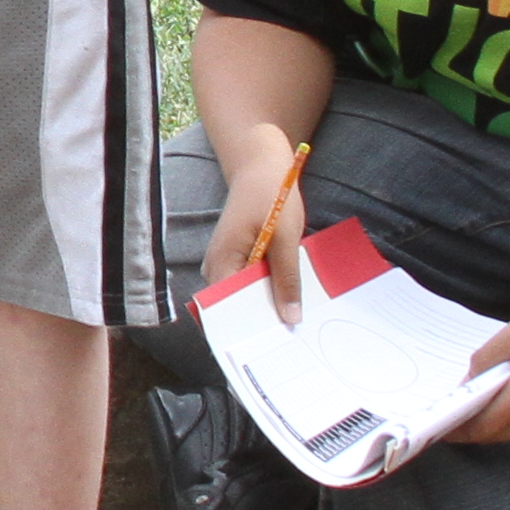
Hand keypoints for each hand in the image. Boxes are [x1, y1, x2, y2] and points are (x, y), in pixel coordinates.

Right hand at [202, 151, 313, 323]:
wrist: (261, 164)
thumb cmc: (271, 196)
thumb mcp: (285, 240)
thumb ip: (286, 280)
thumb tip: (290, 319)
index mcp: (221, 263)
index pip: (228, 310)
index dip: (250, 328)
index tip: (274, 344)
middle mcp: (216, 268)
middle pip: (237, 306)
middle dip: (262, 319)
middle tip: (291, 334)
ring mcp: (225, 263)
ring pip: (246, 295)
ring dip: (268, 303)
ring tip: (293, 318)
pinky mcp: (237, 258)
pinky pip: (250, 282)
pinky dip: (268, 288)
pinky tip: (288, 293)